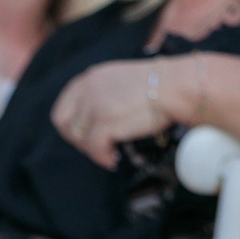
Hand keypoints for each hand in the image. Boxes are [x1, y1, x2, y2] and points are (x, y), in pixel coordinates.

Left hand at [50, 57, 172, 167]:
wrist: (177, 86)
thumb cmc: (158, 86)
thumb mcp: (120, 82)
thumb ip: (102, 95)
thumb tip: (91, 121)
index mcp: (90, 78)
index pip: (62, 108)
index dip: (71, 127)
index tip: (86, 137)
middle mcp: (88, 89)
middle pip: (65, 125)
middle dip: (79, 141)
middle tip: (98, 148)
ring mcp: (94, 105)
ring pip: (79, 138)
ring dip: (93, 150)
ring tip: (110, 154)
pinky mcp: (105, 122)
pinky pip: (94, 149)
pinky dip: (102, 158)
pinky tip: (113, 160)